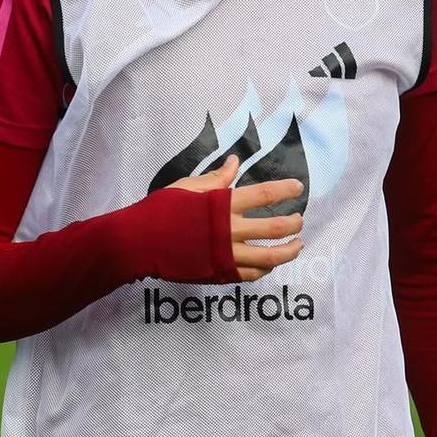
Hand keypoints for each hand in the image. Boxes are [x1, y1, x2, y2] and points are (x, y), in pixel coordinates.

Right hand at [167, 156, 303, 279]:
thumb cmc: (160, 210)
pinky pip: (252, 274)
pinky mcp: (220, 273)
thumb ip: (216, 178)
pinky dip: (266, 268)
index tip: (298, 187)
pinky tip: (271, 262)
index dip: (285, 189)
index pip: (265, 194)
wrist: (138, 243)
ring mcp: (226, 255)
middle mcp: (229, 230)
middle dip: (293, 223)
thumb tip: (235, 161)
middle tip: (298, 220)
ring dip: (289, 250)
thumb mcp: (187, 186)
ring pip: (270, 257)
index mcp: (222, 204)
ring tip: (297, 244)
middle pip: (275, 227)